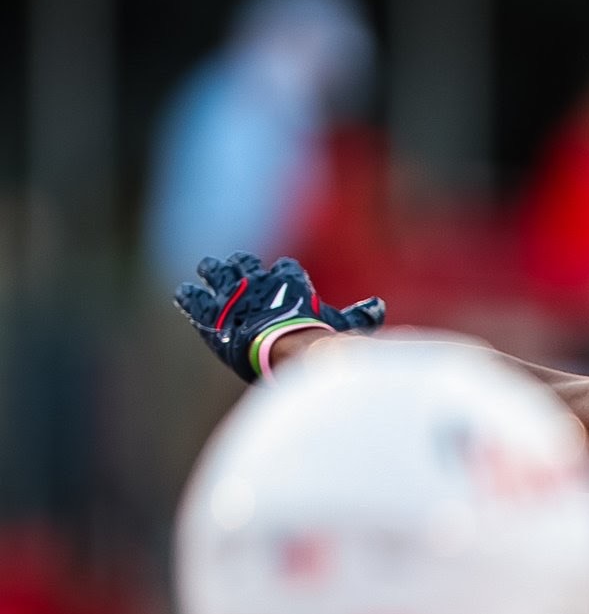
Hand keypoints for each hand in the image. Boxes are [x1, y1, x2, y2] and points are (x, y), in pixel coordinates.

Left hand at [174, 253, 385, 382]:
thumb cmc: (320, 338)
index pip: (286, 268)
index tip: (283, 275)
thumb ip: (358, 315)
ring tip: (207, 267)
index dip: (284, 273)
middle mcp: (259, 281)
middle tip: (237, 264)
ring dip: (213, 270)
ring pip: (218, 273)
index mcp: (290, 281)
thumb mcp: (344, 326)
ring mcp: (232, 295)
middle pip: (247, 264)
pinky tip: (185, 293)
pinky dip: (190, 296)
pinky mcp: (212, 314)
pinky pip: (196, 300)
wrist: (288, 349)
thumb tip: (378, 306)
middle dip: (243, 264)